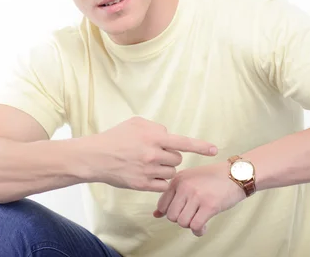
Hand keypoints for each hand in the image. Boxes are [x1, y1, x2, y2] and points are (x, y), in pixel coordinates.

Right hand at [91, 116, 217, 191]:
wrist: (95, 157)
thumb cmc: (115, 137)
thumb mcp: (135, 123)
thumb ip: (155, 128)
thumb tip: (168, 135)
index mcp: (153, 137)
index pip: (183, 142)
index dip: (201, 146)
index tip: (215, 150)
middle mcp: (153, 154)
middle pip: (177, 159)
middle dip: (169, 157)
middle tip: (153, 154)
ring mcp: (148, 171)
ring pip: (171, 173)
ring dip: (164, 169)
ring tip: (147, 164)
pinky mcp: (142, 185)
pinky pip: (163, 185)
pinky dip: (159, 181)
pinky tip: (147, 175)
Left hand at [153, 162, 245, 235]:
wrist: (235, 174)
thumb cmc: (211, 178)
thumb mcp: (188, 180)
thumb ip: (172, 196)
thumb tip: (156, 214)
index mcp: (177, 180)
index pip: (162, 205)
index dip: (170, 213)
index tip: (181, 212)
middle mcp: (184, 187)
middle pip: (171, 216)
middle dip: (180, 220)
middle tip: (191, 216)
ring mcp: (197, 196)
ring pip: (182, 222)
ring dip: (190, 225)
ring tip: (198, 220)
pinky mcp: (210, 205)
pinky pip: (195, 226)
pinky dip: (198, 230)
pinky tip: (203, 226)